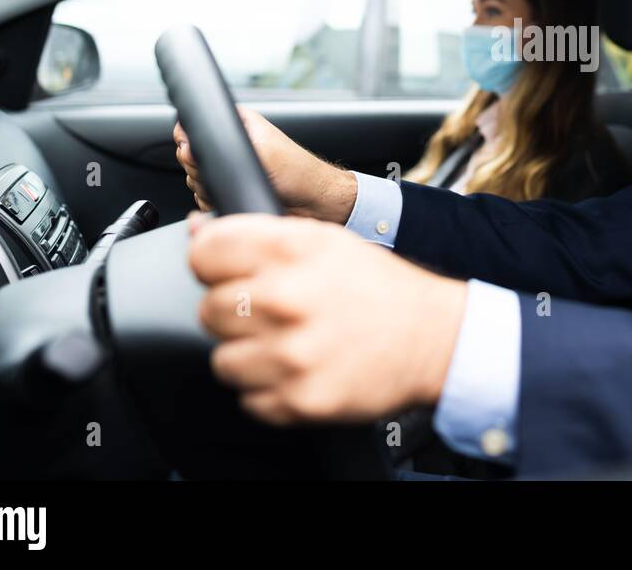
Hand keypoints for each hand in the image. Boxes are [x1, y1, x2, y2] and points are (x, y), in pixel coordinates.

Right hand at [173, 107, 356, 222]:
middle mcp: (229, 145)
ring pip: (193, 178)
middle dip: (199, 168)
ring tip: (237, 186)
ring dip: (206, 187)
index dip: (187, 139)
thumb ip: (226, 146)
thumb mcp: (263, 151)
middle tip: (225, 172)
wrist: (314, 203)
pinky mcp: (228, 191)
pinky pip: (203, 198)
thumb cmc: (299, 173)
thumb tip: (190, 147)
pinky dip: (212, 202)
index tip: (195, 151)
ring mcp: (227, 170)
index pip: (193, 124)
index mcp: (238, 124)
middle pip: (188, 155)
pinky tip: (234, 199)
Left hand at [188, 213, 467, 422]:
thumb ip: (260, 234)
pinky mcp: (296, 399)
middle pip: (209, 310)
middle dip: (236, 311)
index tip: (229, 271)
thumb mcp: (325, 240)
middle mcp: (285, 299)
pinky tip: (300, 369)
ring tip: (288, 344)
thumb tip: (198, 231)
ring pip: (223, 359)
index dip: (214, 263)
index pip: (204, 253)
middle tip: (275, 311)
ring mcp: (289, 354)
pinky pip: (249, 399)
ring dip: (250, 355)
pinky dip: (270, 389)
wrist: (433, 339)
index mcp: (290, 250)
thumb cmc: (381, 289)